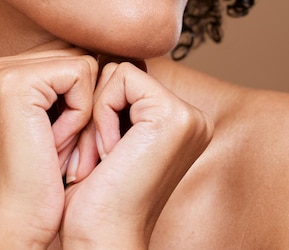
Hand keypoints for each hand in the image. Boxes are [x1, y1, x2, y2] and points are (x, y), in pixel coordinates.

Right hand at [0, 43, 97, 248]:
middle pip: (71, 54)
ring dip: (81, 106)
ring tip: (54, 142)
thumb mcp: (43, 120)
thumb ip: (55, 80)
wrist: (13, 226)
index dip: (74, 98)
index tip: (52, 139)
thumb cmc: (36, 181)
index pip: (61, 56)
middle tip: (54, 143)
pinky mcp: (14, 83)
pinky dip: (81, 112)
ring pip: (79, 62)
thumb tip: (96, 49)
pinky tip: (56, 142)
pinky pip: (80, 74)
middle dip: (79, 99)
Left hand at [61, 61, 213, 248]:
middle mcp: (192, 117)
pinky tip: (108, 152)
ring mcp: (188, 116)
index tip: (98, 153)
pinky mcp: (173, 116)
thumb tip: (106, 56)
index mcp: (182, 122)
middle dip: (96, 109)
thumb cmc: (96, 193)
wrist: (101, 235)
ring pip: (118, 72)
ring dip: (96, 114)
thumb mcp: (112, 134)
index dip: (100, 107)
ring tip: (101, 156)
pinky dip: (101, 112)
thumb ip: (121, 97)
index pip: (128, 78)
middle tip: (96, 156)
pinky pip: (120, 78)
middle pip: (122, 72)